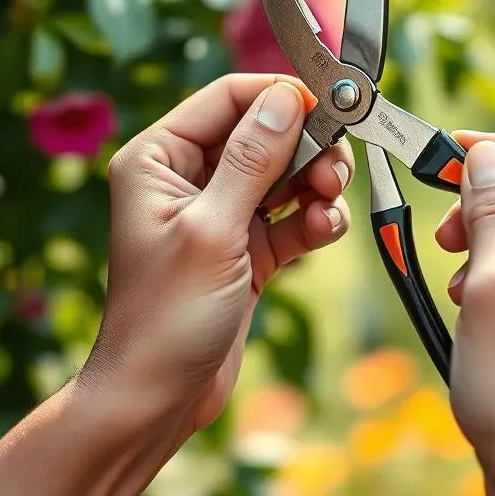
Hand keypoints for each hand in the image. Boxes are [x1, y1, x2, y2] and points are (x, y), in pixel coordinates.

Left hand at [80, 74, 353, 438]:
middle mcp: (188, 178)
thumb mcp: (212, 230)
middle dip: (307, 148)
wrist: (159, 398)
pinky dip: (312, 221)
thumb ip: (252, 160)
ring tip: (327, 206)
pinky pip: (291, 216)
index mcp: (159, 159)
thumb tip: (286, 97)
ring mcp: (220, 214)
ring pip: (284, 175)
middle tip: (335, 172)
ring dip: (316, 185)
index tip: (331, 107)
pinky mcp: (246, 248)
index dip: (281, 97)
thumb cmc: (167, 316)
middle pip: (265, 134)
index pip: (228, 99)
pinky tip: (321, 234)